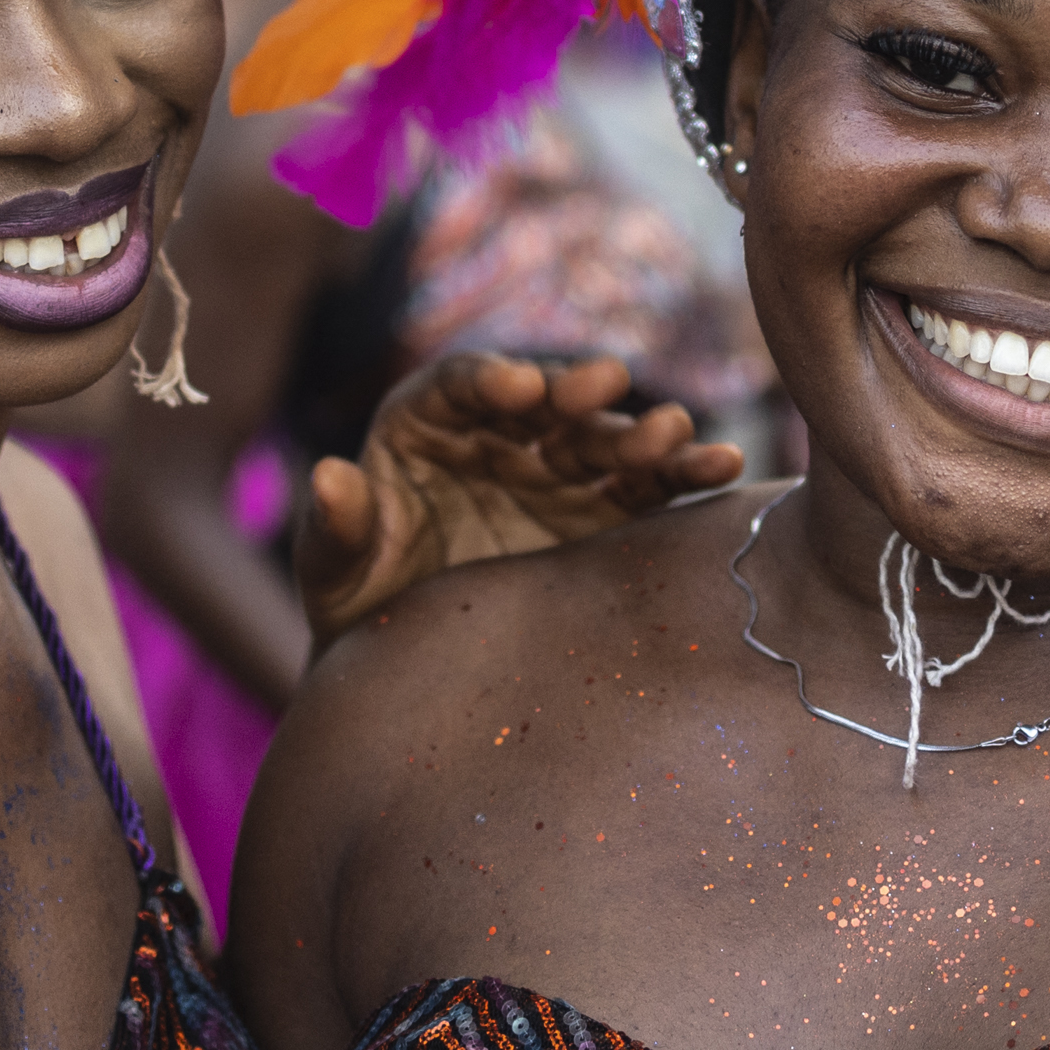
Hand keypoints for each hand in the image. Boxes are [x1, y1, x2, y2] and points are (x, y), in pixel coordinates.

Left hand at [297, 354, 742, 644]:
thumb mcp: (336, 573)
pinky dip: (685, 476)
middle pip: (542, 403)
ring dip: (639, 432)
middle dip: (574, 394)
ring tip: (676, 432)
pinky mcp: (603, 517)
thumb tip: (324, 476)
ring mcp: (556, 474)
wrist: (414, 669)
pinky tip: (724, 468)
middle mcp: (499, 437)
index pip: (458, 386)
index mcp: (428, 426)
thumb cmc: (362, 607)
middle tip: (604, 386)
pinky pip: (649, 488)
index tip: (517, 387)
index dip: (487, 380)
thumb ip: (337, 528)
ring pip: (602, 439)